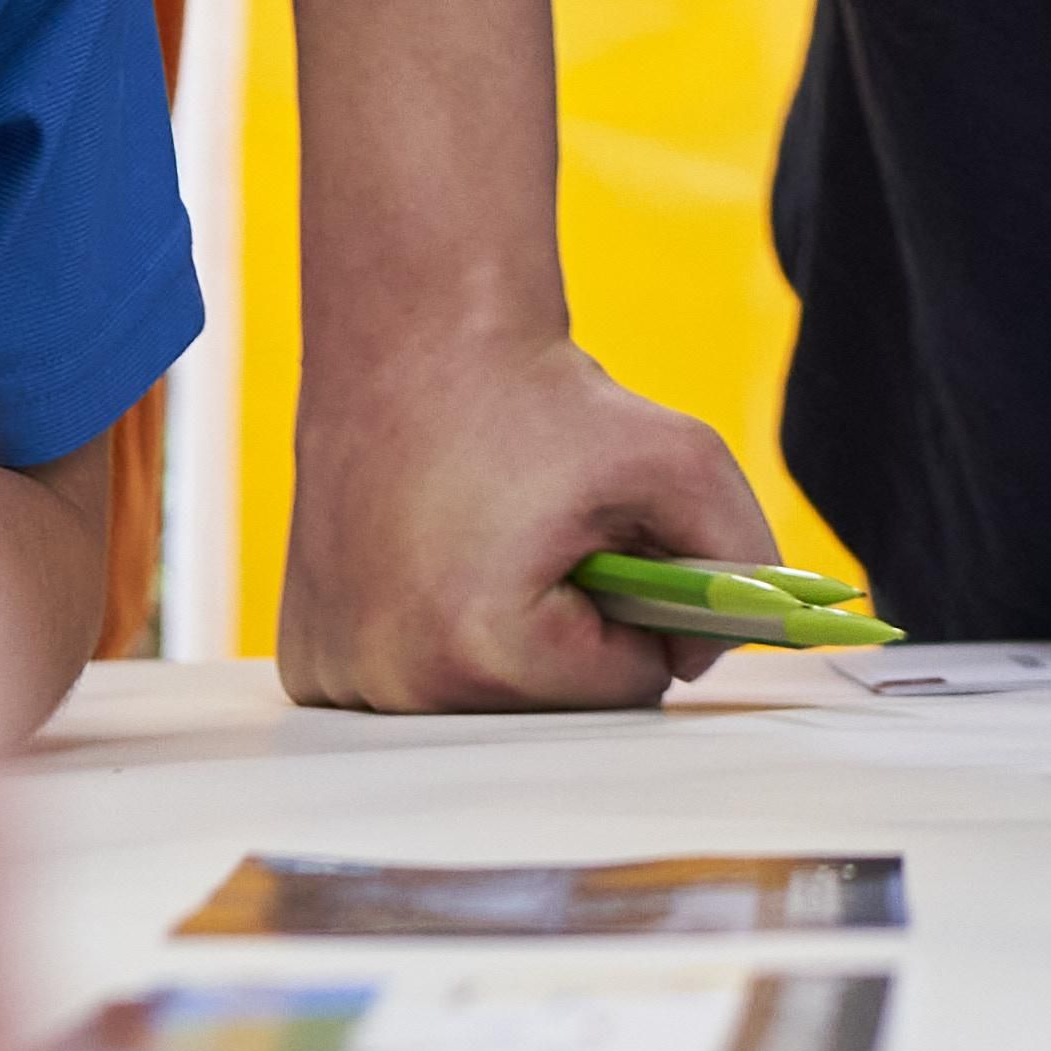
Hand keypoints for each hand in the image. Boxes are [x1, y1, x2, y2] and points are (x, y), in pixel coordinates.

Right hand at [274, 320, 777, 712]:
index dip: (641, 611)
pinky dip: (435, 643)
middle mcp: (397, 684)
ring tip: (488, 551)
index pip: (625, 687)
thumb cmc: (540, 400)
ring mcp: (340, 679)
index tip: (609, 545)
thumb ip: (744, 560)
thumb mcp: (684, 459)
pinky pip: (410, 688)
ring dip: (505, 643)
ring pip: (481, 704)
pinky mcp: (306, 665)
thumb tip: (713, 650)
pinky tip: (433, 567)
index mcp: (486, 649)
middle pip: (550, 709)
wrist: (413, 342)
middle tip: (549, 542)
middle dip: (574, 635)